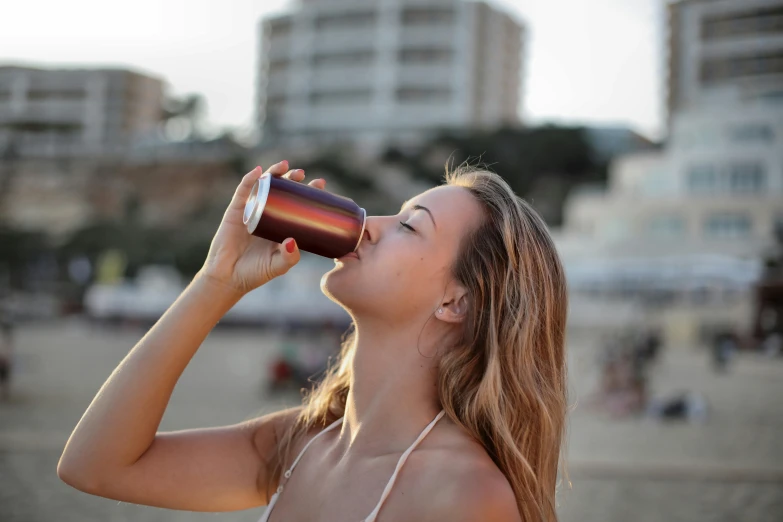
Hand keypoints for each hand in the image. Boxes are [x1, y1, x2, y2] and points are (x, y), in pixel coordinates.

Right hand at [199, 161, 326, 296]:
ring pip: (264, 186)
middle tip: (302, 174)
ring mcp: (251, 211)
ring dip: (274, 173)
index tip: (320, 184)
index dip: (308, 192)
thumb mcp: (278, 266)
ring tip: (285, 166)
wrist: (228, 278)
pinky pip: (243, 192)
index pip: (297, 204)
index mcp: (281, 226)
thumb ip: (289, 257)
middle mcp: (268, 215)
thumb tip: (293, 241)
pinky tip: (258, 171)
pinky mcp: (235, 211)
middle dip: (293, 179)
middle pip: (283, 190)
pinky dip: (250, 180)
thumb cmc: (255, 273)